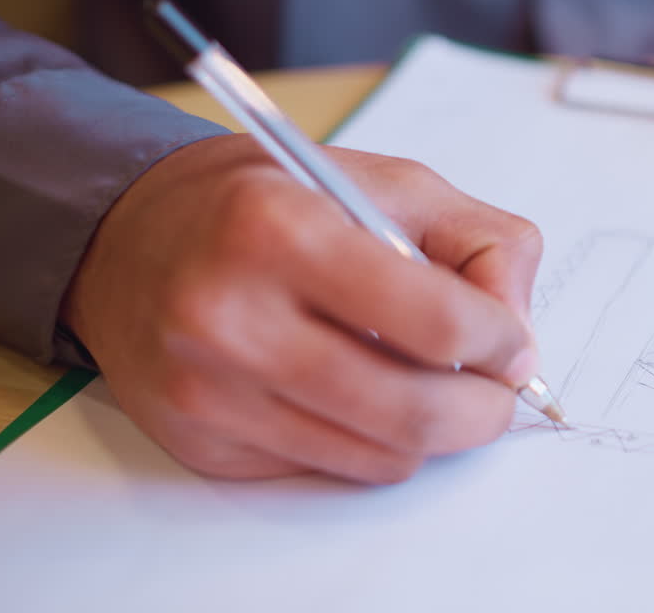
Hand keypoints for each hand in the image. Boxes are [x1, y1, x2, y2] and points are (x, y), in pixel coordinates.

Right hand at [61, 134, 542, 483]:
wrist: (133, 241)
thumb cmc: (272, 205)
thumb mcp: (389, 184)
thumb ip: (481, 243)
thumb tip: (520, 337)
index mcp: (280, 229)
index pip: (434, 320)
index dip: (499, 340)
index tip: (512, 342)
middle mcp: (231, 316)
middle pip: (412, 410)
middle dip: (484, 410)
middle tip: (497, 392)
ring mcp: (210, 391)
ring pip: (381, 456)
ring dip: (433, 432)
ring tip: (431, 385)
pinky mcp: (205, 443)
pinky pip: (332, 468)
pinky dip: (372, 442)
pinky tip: (359, 393)